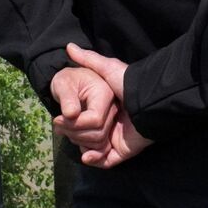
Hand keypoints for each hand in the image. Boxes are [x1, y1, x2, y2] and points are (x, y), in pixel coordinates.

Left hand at [49, 61, 117, 152]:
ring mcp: (112, 120)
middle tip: (58, 126)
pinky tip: (73, 138)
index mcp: (105, 94)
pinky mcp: (108, 129)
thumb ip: (66, 98)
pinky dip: (86, 148)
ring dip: (78, 141)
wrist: (71, 84)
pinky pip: (101, 147)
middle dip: (74, 134)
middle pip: (99, 134)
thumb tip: (71, 115)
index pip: (96, 120)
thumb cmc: (67, 81)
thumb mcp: (62, 84)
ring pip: (100, 143)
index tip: (57, 120)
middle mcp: (113, 108)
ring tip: (65, 129)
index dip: (75, 125)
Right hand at [65, 43, 155, 167]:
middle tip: (64, 131)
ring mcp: (118, 139)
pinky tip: (87, 155)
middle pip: (88, 136)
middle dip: (75, 135)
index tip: (59, 119)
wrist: (148, 101)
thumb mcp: (107, 68)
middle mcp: (112, 124)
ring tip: (75, 142)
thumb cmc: (129, 84)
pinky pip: (107, 161)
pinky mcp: (123, 151)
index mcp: (108, 108)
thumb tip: (69, 46)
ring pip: (95, 149)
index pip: (85, 118)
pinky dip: (96, 160)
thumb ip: (89, 59)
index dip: (72, 120)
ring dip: (84, 148)